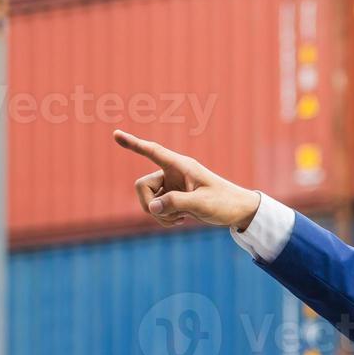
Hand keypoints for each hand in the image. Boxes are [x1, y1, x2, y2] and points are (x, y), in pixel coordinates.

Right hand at [113, 130, 260, 230]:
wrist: (238, 212)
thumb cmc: (224, 202)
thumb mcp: (201, 203)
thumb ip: (176, 203)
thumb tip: (152, 208)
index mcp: (180, 166)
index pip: (153, 152)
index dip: (133, 144)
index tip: (115, 134)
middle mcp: (172, 173)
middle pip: (142, 186)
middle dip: (149, 204)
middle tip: (169, 215)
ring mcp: (171, 187)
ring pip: (148, 200)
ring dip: (159, 214)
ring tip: (181, 219)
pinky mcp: (173, 199)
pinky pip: (156, 209)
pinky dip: (163, 218)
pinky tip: (180, 221)